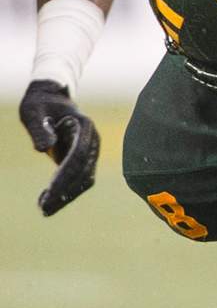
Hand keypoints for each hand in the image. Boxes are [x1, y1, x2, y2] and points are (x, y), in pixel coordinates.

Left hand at [18, 80, 99, 215]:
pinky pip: (78, 179)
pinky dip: (65, 191)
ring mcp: (89, 151)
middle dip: (65, 192)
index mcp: (84, 127)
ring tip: (44, 208)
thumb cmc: (40, 103)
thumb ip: (39, 129)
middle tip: (44, 209)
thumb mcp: (33, 111)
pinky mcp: (82, 159)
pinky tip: (47, 199)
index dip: (65, 176)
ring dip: (66, 196)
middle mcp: (92, 141)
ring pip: (84, 180)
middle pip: (84, 172)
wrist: (51, 98)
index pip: (78, 156)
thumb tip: (44, 149)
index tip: (50, 192)